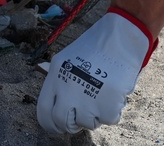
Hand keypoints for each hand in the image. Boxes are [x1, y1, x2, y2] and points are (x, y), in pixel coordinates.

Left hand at [37, 9, 155, 132]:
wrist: (120, 36)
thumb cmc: (96, 47)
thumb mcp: (67, 60)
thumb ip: (61, 83)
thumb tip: (62, 110)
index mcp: (56, 76)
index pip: (44, 112)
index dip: (51, 124)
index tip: (59, 127)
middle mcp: (67, 89)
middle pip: (63, 123)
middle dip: (72, 125)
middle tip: (82, 117)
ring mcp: (87, 98)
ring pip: (88, 123)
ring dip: (96, 114)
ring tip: (102, 93)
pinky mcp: (107, 103)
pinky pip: (110, 119)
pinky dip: (114, 110)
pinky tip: (114, 92)